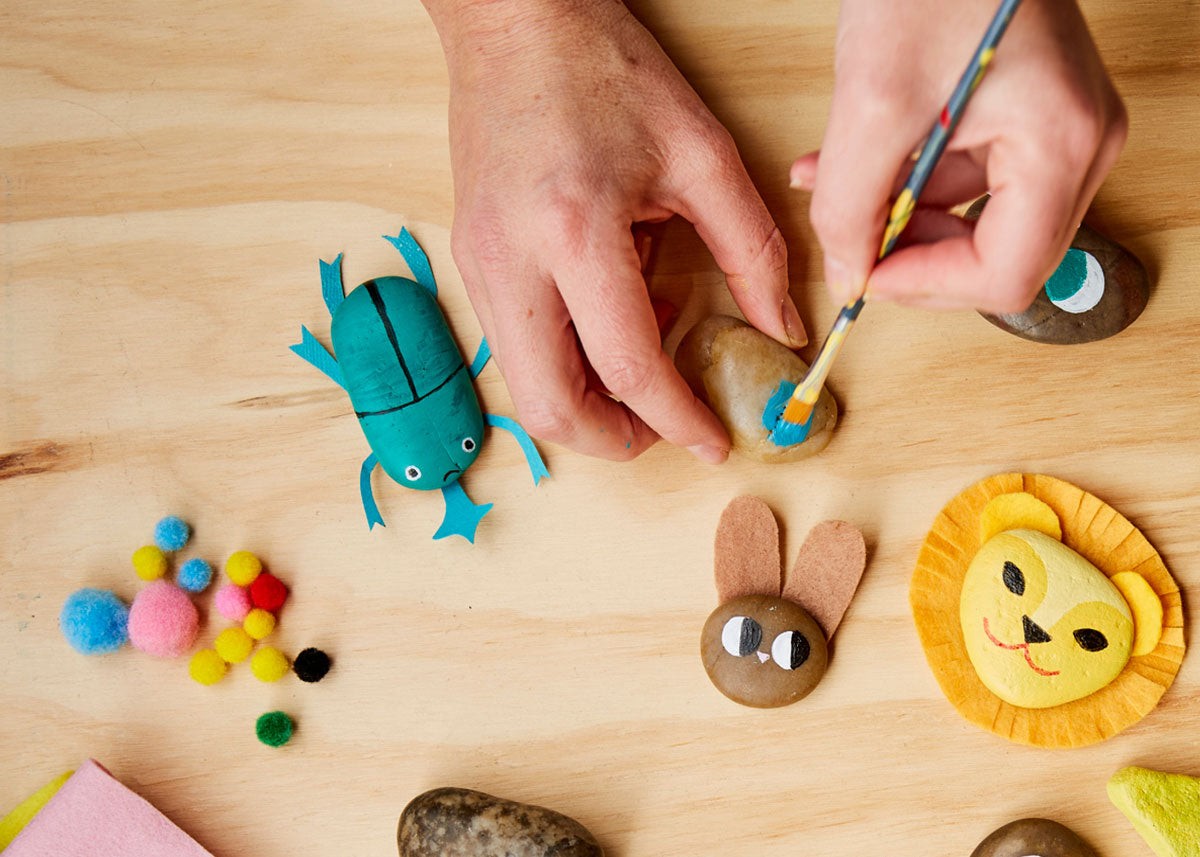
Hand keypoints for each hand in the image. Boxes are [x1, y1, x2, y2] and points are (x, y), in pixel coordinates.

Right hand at [422, 0, 805, 461]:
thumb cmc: (604, 71)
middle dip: (613, 439)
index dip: (678, 420)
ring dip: (587, 402)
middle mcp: (512, 262)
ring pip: (523, 386)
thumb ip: (753, 250)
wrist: (515, 24)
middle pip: (550, 406)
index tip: (713, 441)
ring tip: (642, 365)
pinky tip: (609, 315)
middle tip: (663, 429)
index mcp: (574, 231)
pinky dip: (565, 360)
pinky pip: (515, 345)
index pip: (626, 367)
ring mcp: (479, 266)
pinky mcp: (470, 262)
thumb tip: (782, 328)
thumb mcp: (701, 154)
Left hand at [791, 0, 1127, 311]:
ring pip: (974, 220)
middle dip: (912, 254)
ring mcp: (1058, 131)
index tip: (864, 274)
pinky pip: (968, 176)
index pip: (1004, 276)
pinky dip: (905, 180)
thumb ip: (852, 205)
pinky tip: (846, 165)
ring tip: (828, 185)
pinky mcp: (1028, 115)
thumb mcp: (872, 103)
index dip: (925, 287)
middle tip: (849, 238)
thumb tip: (847, 274)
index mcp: (1062, 147)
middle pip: (997, 256)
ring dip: (896, 216)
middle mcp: (1078, 146)